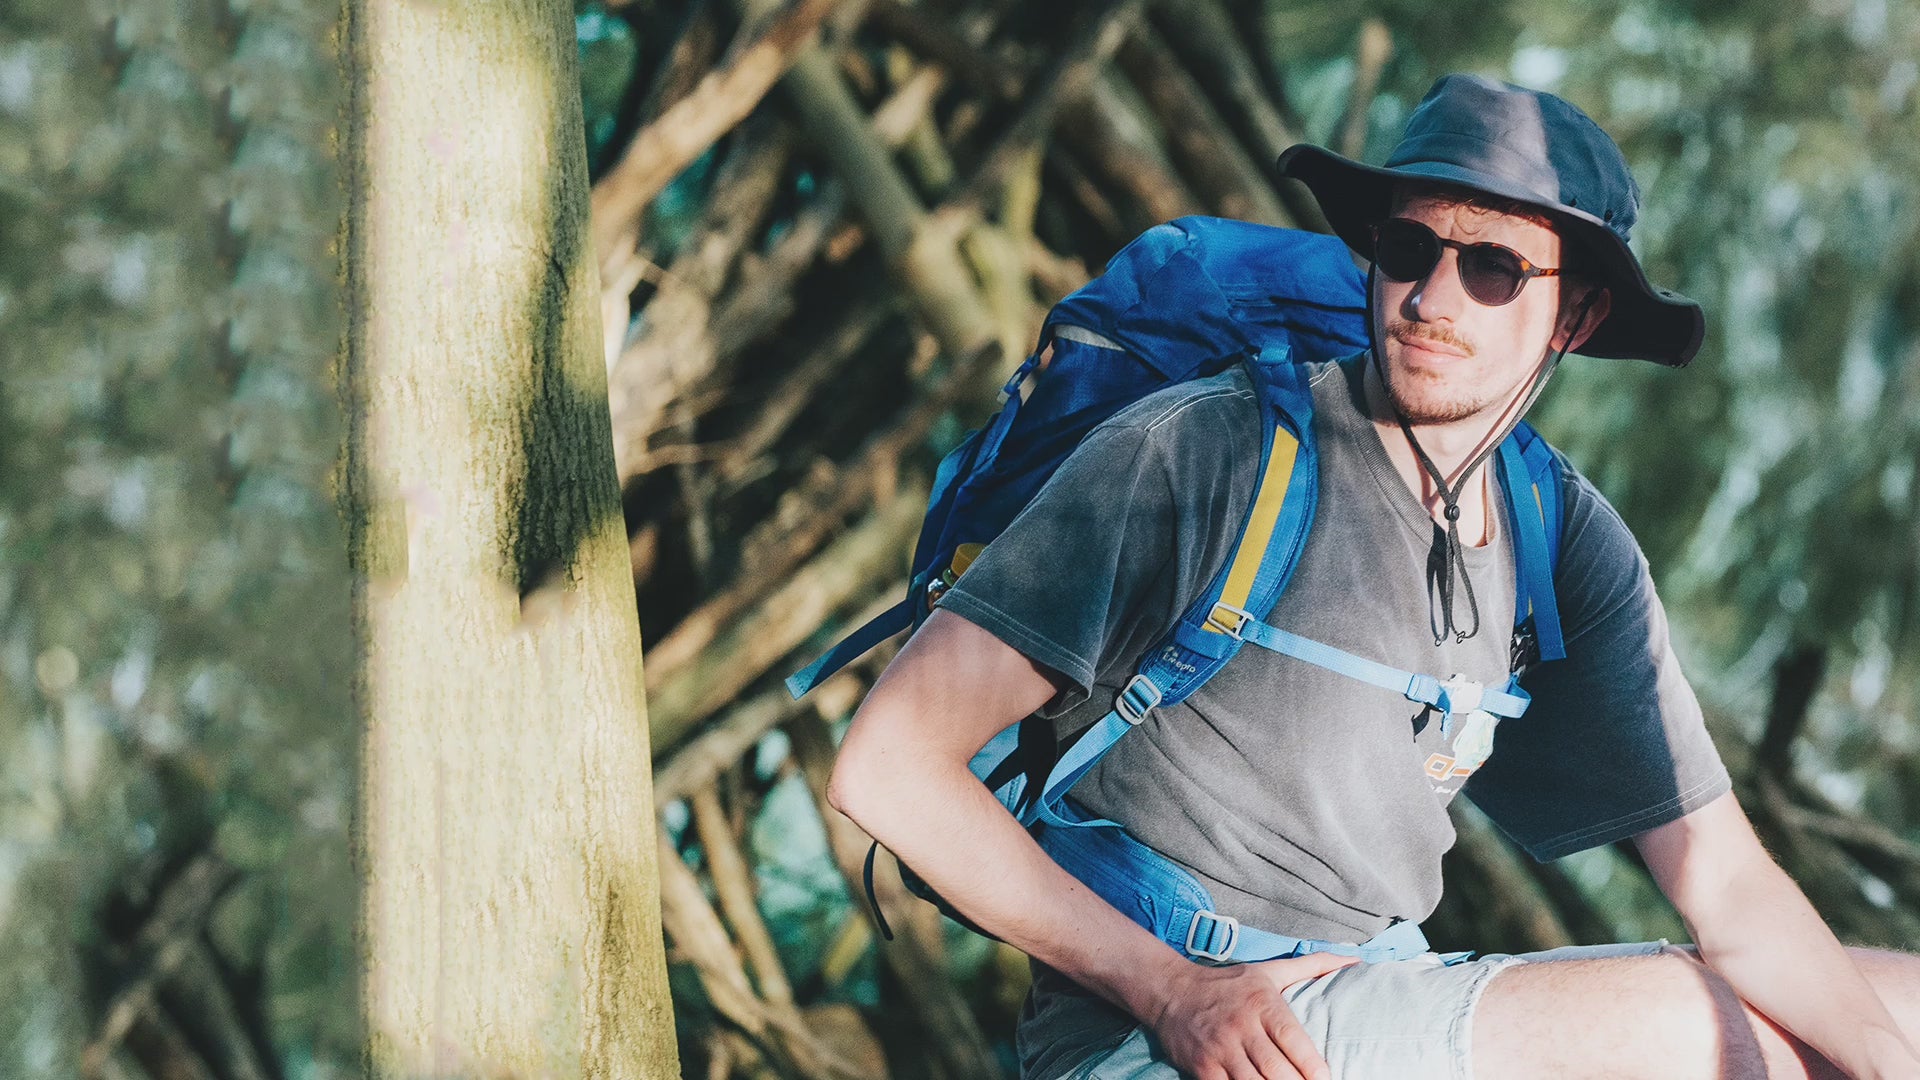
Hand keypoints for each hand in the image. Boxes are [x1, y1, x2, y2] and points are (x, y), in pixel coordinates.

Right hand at [1144, 952, 1360, 1079]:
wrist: (1171, 991)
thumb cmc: (1228, 985)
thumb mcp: (1269, 971)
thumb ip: (1312, 966)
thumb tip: (1353, 959)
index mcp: (1262, 1003)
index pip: (1293, 1040)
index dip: (1313, 1066)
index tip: (1326, 1078)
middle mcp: (1241, 1026)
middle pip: (1278, 1070)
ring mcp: (1220, 1049)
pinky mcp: (1203, 1068)